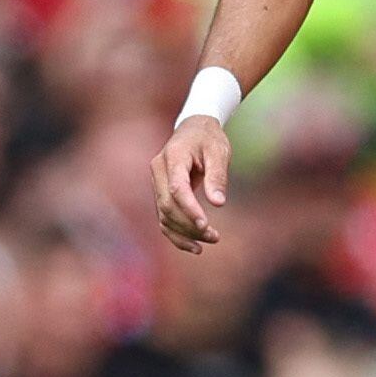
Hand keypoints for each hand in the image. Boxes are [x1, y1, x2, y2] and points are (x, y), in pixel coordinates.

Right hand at [151, 115, 231, 251]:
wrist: (194, 129)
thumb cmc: (209, 139)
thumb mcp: (219, 151)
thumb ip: (217, 176)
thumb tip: (218, 203)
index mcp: (172, 157)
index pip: (176, 188)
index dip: (189, 209)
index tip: (206, 224)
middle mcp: (158, 171)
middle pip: (168, 206)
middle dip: (190, 225)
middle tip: (215, 237)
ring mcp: (156, 183)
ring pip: (164, 216)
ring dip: (185, 233)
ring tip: (211, 240)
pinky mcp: (160, 193)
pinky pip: (164, 218)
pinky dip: (176, 234)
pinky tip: (194, 247)